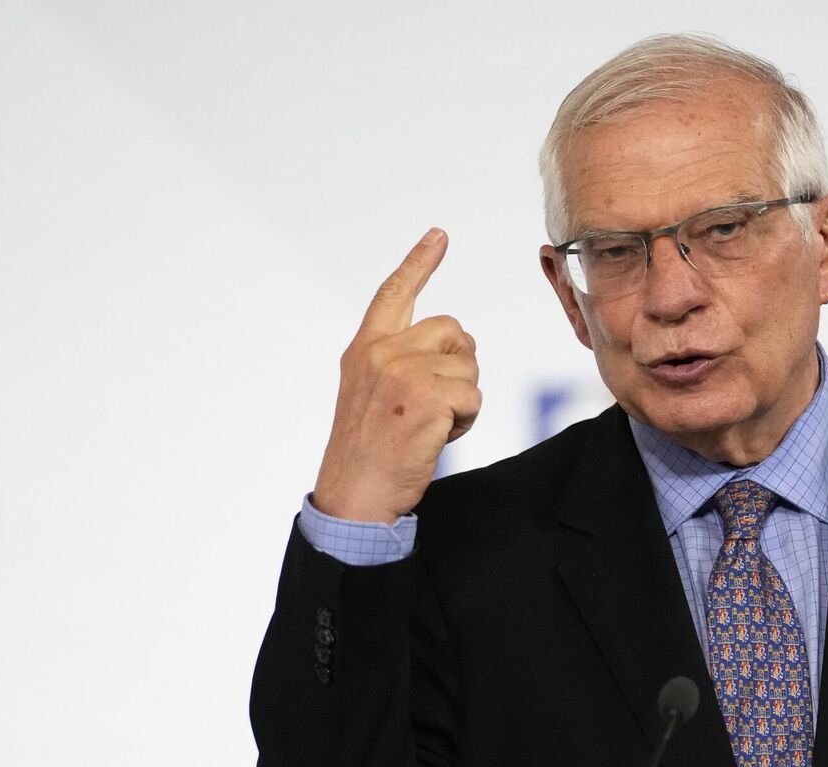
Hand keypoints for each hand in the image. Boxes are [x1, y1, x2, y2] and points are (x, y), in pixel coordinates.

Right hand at [311, 228, 480, 521]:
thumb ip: (398, 359)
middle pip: (453, 331)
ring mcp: (403, 372)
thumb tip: (453, 342)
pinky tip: (434, 437)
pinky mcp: (426, 397)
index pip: (394, 294)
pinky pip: (473, 396)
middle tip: (430, 406)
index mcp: (364, 348)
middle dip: (457, 366)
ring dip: (461, 401)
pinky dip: (465, 421)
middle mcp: (381, 352)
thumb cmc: (368, 452)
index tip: (439, 235)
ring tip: (426, 426)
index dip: (418, 262)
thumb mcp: (370, 392)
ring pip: (468, 368)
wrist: (354, 495)